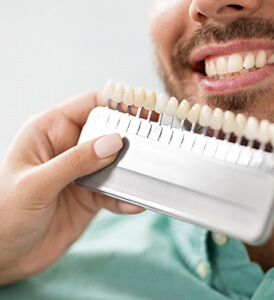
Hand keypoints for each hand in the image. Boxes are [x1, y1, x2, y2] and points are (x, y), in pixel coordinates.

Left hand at [0, 90, 144, 284]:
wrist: (4, 257)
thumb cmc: (3, 214)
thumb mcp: (37, 184)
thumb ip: (76, 162)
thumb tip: (114, 142)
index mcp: (50, 131)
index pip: (90, 105)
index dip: (118, 103)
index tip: (145, 108)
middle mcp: (69, 148)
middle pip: (110, 131)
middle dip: (132, 137)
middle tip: (156, 142)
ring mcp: (82, 172)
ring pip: (117, 162)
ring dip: (132, 170)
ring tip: (147, 176)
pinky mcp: (91, 196)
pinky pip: (116, 191)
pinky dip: (127, 197)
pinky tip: (134, 204)